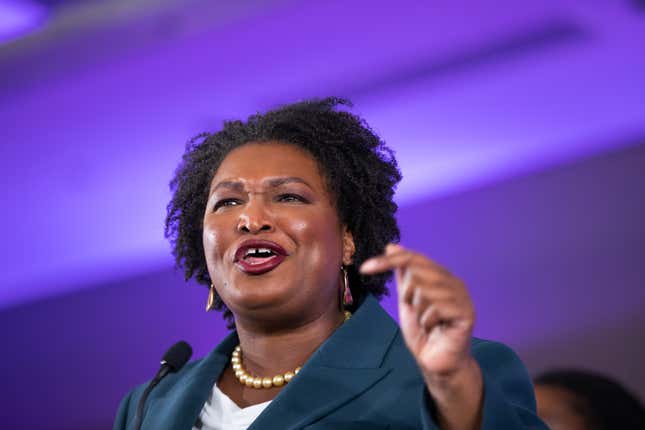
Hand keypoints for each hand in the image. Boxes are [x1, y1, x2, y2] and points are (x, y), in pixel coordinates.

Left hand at [360, 243, 475, 377]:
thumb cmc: (423, 332)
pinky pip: (435, 309)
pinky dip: (428, 322)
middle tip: (417, 312)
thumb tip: (392, 246)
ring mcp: (462, 296)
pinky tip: (436, 330)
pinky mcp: (467, 312)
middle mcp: (454, 282)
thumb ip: (402, 275)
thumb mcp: (406, 300)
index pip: (412, 258)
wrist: (435, 362)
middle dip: (408, 295)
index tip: (364, 269)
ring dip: (419, 312)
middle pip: (417, 273)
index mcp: (440, 276)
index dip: (388, 261)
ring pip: (424, 291)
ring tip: (428, 323)